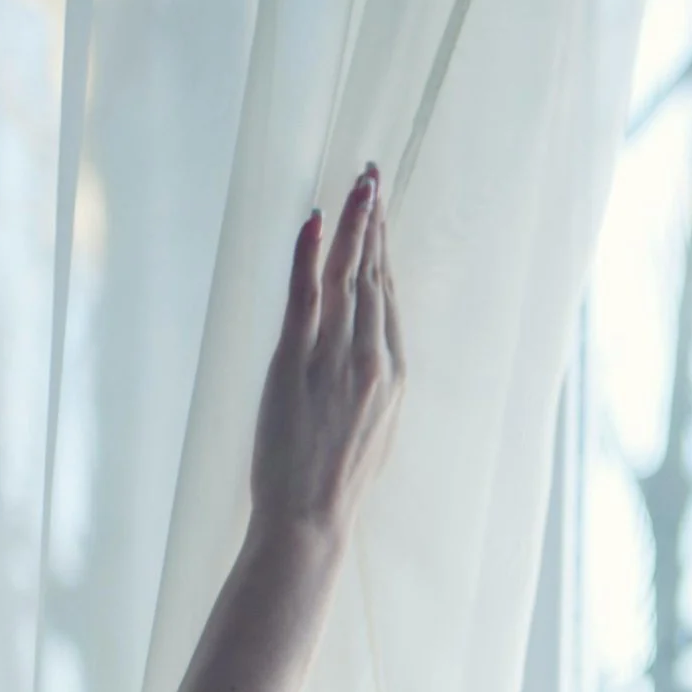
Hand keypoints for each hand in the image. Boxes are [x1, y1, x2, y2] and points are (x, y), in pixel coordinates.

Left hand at [250, 163, 404, 535]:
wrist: (312, 517)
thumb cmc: (335, 482)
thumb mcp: (372, 429)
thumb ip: (371, 383)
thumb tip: (365, 354)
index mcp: (394, 374)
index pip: (387, 296)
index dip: (384, 248)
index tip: (380, 212)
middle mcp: (374, 359)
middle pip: (375, 274)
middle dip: (376, 220)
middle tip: (373, 174)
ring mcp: (338, 359)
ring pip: (349, 276)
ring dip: (355, 223)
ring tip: (359, 182)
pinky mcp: (297, 362)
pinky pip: (306, 296)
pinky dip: (309, 255)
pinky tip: (315, 219)